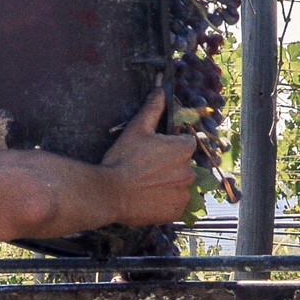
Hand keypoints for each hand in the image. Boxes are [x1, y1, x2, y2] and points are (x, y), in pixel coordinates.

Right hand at [100, 90, 198, 225]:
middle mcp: (189, 172)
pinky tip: (148, 198)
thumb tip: (160, 88)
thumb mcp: (136, 129)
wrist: (109, 193)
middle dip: (170, 167)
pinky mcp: (176, 211)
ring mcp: (184, 194)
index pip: (186, 144)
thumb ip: (153, 108)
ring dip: (168, 185)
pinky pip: (175, 204)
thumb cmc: (122, 159)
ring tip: (146, 185)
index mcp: (183, 149)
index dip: (171, 147)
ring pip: (180, 186)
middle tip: (147, 170)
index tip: (155, 153)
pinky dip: (165, 202)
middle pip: (184, 166)